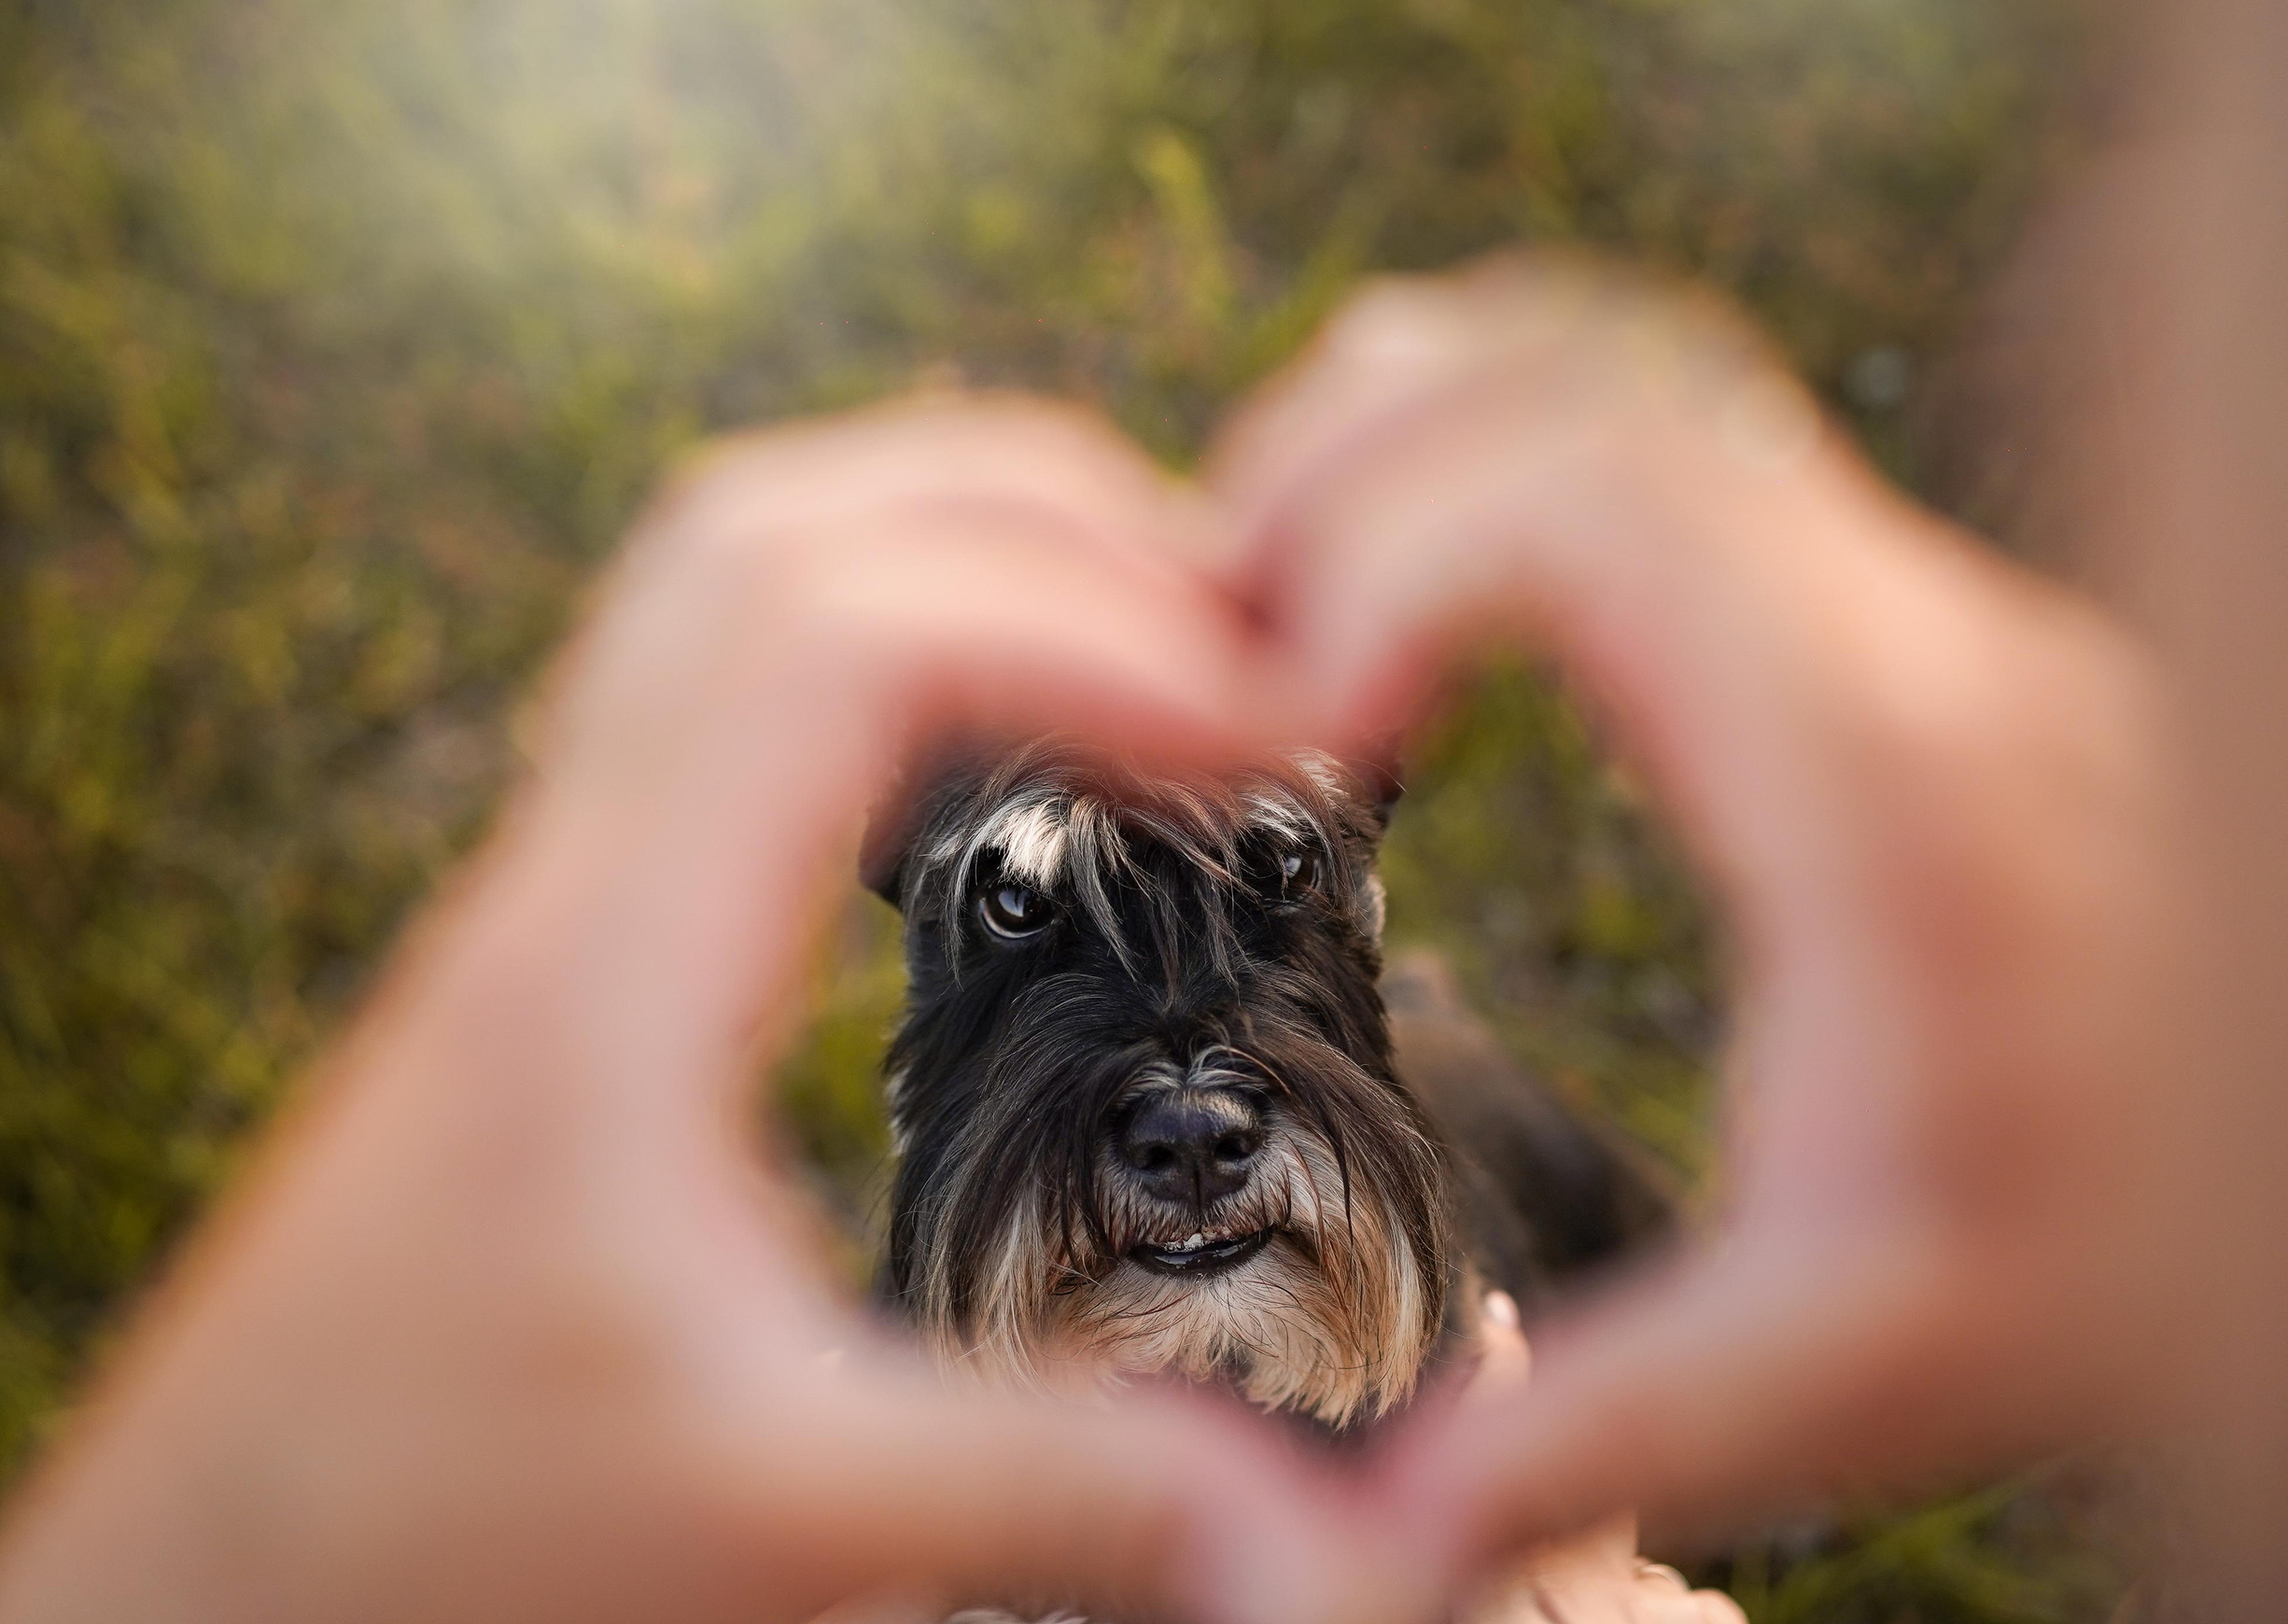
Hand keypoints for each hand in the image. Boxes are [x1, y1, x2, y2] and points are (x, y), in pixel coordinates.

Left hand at [0, 398, 1345, 1623]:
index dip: (1084, 632)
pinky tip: (968, 767)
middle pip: (771, 534)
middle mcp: (563, 888)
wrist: (200, 1589)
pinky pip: (703, 704)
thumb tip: (1308, 1526)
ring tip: (1125, 635)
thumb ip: (1056, 1489)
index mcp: (613, 968)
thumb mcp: (773, 1516)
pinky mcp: (558, 962)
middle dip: (1025, 518)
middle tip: (1221, 616)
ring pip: (716, 589)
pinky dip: (865, 656)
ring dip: (931, 552)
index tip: (1254, 725)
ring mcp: (546, 907)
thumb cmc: (405, 1542)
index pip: (844, 643)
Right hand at [1210, 258, 2185, 1571]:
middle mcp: (1909, 643)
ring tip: (1285, 577)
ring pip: (1628, 377)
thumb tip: (1368, 1532)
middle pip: (1580, 394)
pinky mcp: (1889, 629)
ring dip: (1424, 443)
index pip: (1592, 499)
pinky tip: (1419, 559)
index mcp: (1879, 776)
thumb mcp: (1865, 1360)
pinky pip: (1671, 441)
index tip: (1286, 712)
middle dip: (1352, 476)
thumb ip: (1611, 1422)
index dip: (1383, 557)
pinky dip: (1509, 455)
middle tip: (1223, 624)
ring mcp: (1909, 612)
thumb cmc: (2117, 1243)